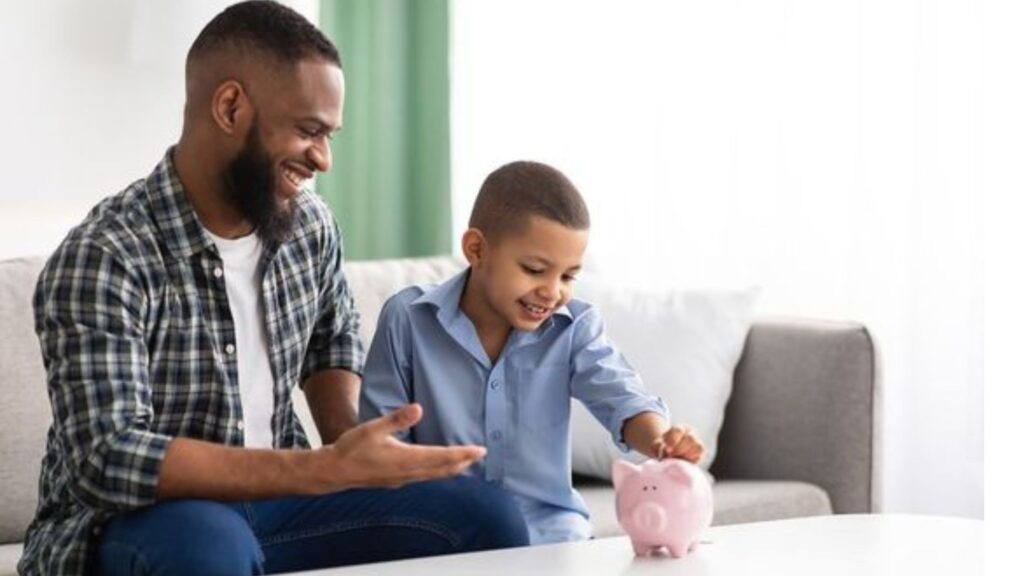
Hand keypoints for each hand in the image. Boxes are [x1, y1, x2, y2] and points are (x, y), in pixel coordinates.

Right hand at [317, 403, 485, 490]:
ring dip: (452, 468)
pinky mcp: (396, 481)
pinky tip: (438, 469)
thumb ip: (397, 418)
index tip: (480, 450)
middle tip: (481, 455)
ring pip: (434, 475)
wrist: (333, 471)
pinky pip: (424, 478)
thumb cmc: (352, 448)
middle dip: (463, 461)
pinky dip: (438, 472)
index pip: (442, 456)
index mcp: (406, 459)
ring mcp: (402, 479)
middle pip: (443, 469)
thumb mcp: (374, 427)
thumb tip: (418, 408)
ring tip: (466, 462)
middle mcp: (408, 472)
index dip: (463, 453)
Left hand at [651, 425, 703, 463]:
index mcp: (678, 429)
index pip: (678, 430)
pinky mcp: (699, 454)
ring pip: (698, 446)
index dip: (672, 440)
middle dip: (680, 449)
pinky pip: (700, 456)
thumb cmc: (662, 449)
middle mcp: (690, 433)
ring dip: (687, 455)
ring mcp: (697, 443)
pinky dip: (691, 460)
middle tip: (672, 456)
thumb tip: (664, 452)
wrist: (669, 455)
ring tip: (678, 460)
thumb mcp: (656, 446)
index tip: (667, 448)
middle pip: (690, 438)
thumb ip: (657, 447)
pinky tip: (683, 462)